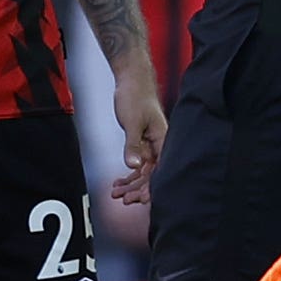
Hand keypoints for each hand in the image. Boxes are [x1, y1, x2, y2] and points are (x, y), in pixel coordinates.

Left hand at [109, 68, 166, 204]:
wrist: (131, 81)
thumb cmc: (136, 96)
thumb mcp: (133, 122)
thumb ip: (133, 145)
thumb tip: (135, 166)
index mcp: (164, 140)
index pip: (160, 169)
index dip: (151, 186)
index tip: (141, 199)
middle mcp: (160, 145)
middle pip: (152, 174)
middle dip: (138, 189)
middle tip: (124, 200)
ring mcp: (151, 146)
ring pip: (143, 171)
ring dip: (131, 184)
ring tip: (116, 194)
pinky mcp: (142, 144)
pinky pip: (137, 164)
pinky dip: (128, 174)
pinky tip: (118, 183)